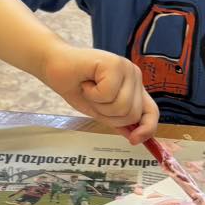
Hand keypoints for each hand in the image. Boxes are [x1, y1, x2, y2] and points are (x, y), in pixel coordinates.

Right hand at [39, 43, 158, 138]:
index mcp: (134, 88)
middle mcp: (134, 76)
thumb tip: (136, 137)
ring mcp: (126, 68)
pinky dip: (92, 93)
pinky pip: (108, 94)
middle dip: (107, 115)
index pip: (151, 112)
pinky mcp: (114, 63)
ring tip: (89, 89)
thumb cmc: (76, 86)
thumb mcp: (100, 111)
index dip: (147, 129)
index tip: (134, 140)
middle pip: (132, 114)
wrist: (53, 66)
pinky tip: (86, 81)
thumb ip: (119, 122)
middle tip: (93, 99)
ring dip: (99, 104)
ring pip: (122, 106)